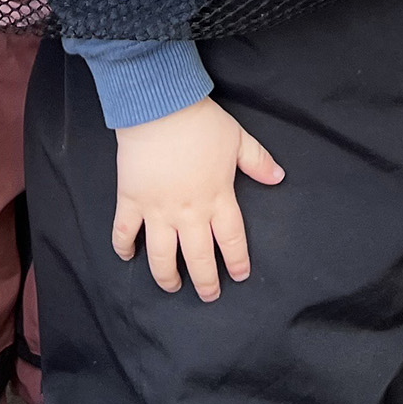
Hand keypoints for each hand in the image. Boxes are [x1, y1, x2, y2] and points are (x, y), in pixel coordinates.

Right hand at [113, 96, 284, 301]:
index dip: (237, 261)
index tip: (239, 275)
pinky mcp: (132, 201)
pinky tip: (127, 256)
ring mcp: (158, 210)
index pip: (231, 241)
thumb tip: (278, 177)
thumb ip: (258, 161)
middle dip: (205, 282)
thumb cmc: (201, 122)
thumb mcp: (238, 139)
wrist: (160, 107)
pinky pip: (124, 232)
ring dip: (167, 276)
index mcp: (218, 199)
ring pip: (161, 256)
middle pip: (198, 258)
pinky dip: (123, 247)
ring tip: (171, 286)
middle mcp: (189, 212)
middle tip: (208, 295)